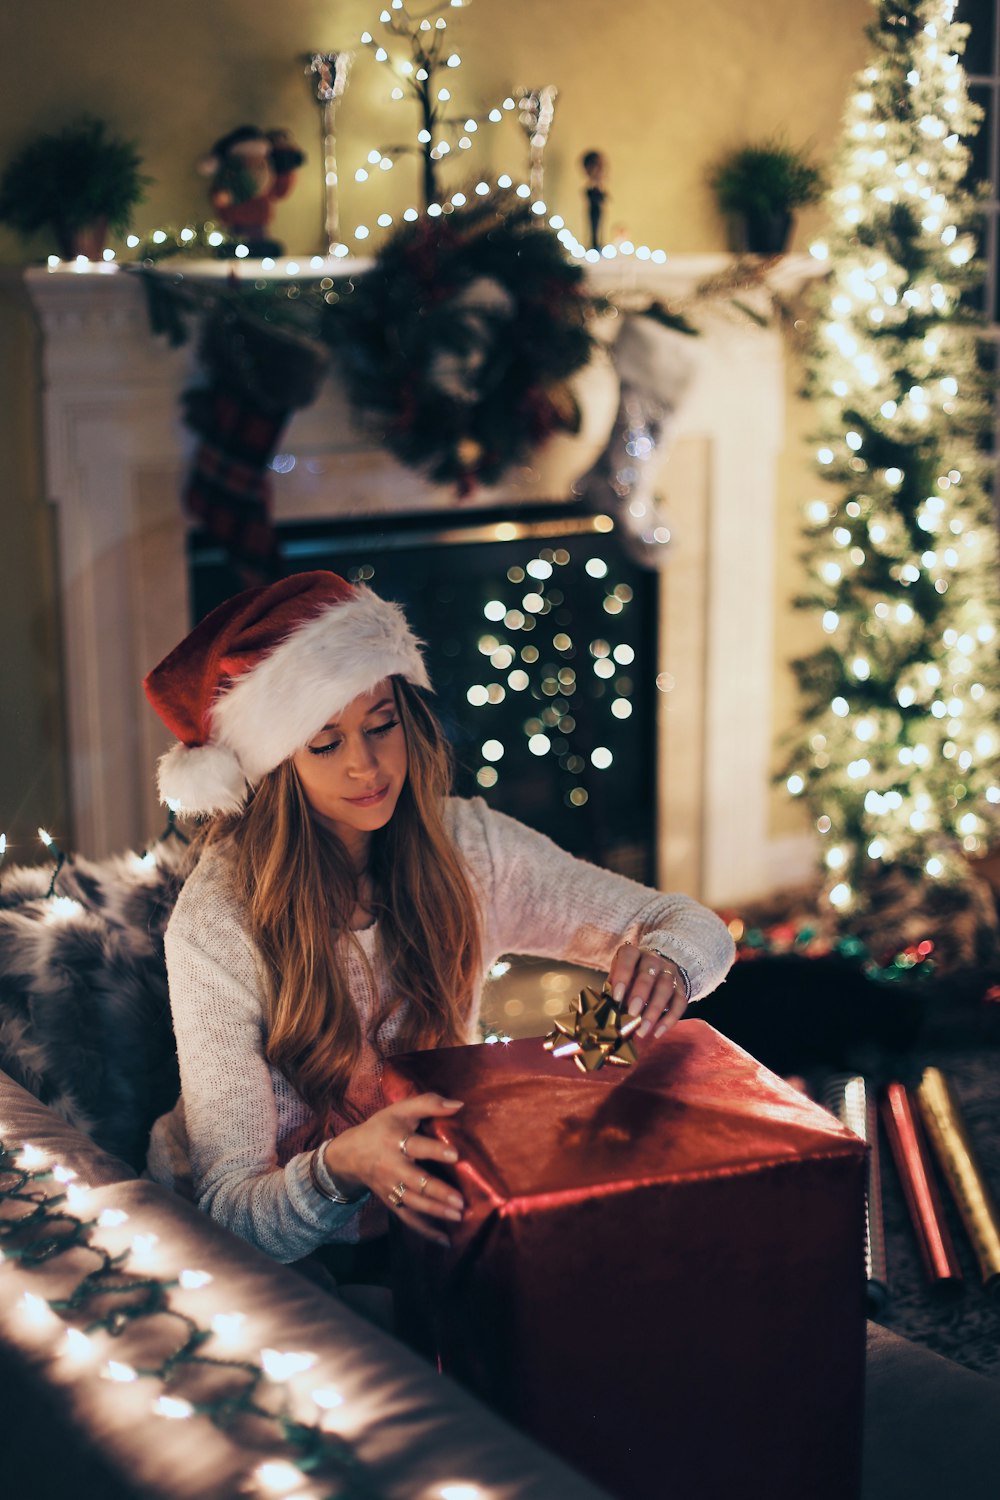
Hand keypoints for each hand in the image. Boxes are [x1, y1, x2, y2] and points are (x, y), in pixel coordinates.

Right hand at [322, 1093, 464, 1246]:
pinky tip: (445, 1240)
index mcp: (395, 1140)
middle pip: (415, 1181)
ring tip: (458, 1216)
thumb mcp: (400, 1109)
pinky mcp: (391, 1202)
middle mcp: (392, 1167)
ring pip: (413, 1203)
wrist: (350, 1154)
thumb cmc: (383, 1128)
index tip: (455, 1154)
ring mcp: (391, 1188)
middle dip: (437, 1192)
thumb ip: (429, 1103)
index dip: (435, 1150)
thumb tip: (460, 1104)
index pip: (416, 1146)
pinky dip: (426, 1231)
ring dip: (435, 1211)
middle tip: (460, 1201)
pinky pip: (408, 1219)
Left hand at [607, 943, 687, 1039]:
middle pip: (649, 974)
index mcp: (634, 953)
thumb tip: (605, 1012)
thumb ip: (613, 990)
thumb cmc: (631, 975)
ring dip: (654, 1010)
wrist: (657, 969)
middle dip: (640, 995)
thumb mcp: (619, 976)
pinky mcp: (681, 988)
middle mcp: (653, 959)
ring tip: (642, 1029)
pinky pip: (680, 1003)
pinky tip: (657, 1032)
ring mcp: (669, 973)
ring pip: (666, 989)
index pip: (629, 957)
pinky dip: (669, 1019)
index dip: (622, 975)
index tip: (616, 996)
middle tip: (631, 1013)